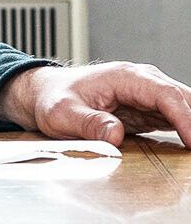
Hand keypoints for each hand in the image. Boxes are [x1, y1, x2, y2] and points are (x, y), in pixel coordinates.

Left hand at [0, 62, 190, 147]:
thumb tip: (113, 134)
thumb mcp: (62, 113)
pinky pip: (177, 118)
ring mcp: (147, 95)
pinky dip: (188, 130)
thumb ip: (88, 123)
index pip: (165, 94)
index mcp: (124, 77)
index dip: (185, 118)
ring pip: (185, 107)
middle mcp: (141, 82)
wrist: (46, 93)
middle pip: (183, 98)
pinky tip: (189, 145)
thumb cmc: (53, 98)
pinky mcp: (148, 109)